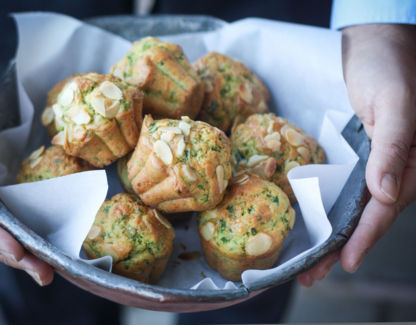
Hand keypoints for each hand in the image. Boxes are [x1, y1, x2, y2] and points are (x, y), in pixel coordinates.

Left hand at [298, 24, 415, 285]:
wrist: (376, 46)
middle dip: (341, 248)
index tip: (344, 263)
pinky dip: (331, 209)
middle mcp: (394, 169)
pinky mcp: (360, 155)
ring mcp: (377, 163)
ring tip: (309, 262)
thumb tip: (385, 194)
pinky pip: (346, 188)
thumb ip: (393, 147)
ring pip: (355, 208)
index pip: (384, 210)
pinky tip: (316, 223)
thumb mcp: (394, 104)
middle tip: (311, 275)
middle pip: (366, 217)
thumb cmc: (390, 69)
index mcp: (409, 163)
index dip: (364, 238)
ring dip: (334, 236)